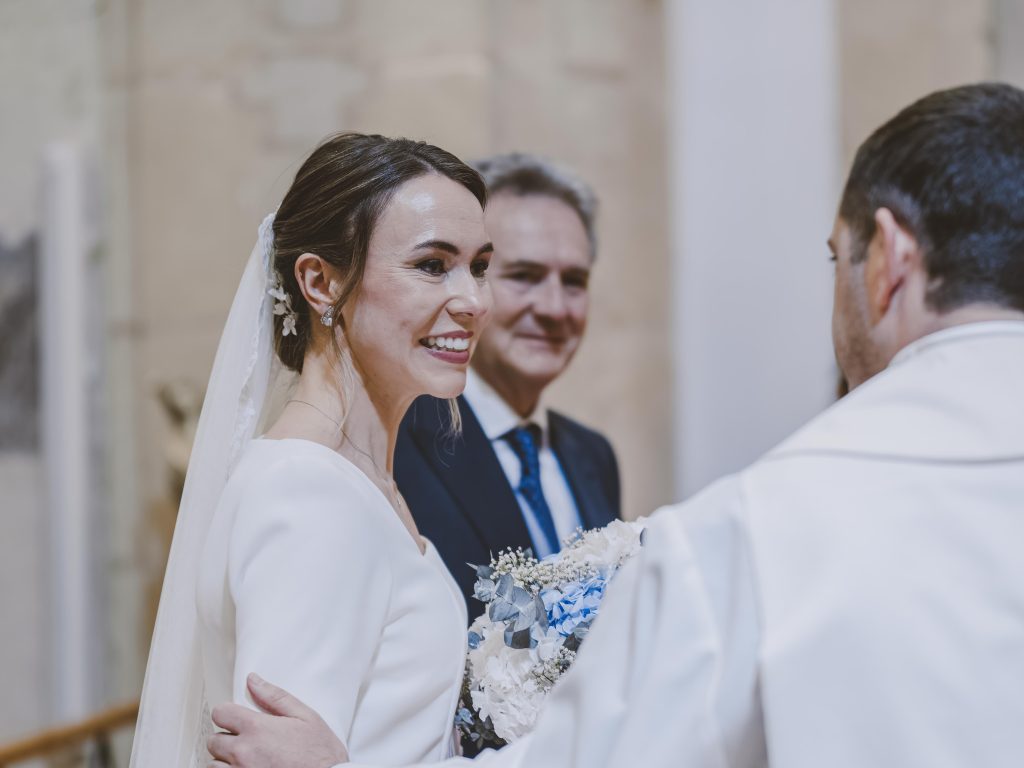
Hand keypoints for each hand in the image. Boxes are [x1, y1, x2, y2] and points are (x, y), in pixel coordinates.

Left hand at [207, 673, 348, 767]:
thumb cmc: (321, 755)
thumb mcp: (305, 717)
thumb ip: (275, 697)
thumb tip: (253, 681)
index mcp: (257, 729)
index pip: (220, 713)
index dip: (228, 713)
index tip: (236, 718)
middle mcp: (243, 752)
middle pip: (214, 740)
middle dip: (227, 738)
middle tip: (246, 741)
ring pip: (214, 764)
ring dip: (226, 760)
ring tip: (246, 760)